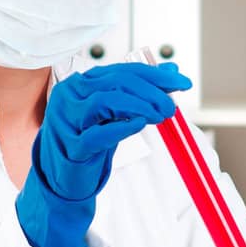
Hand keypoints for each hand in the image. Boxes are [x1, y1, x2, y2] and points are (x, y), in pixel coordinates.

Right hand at [15, 61, 191, 246]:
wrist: (63, 176)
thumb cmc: (89, 140)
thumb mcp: (115, 113)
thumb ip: (139, 92)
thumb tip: (172, 72)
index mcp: (82, 82)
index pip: (123, 70)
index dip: (155, 75)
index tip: (182, 82)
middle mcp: (70, 94)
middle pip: (115, 82)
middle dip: (149, 92)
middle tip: (171, 106)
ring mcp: (66, 119)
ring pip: (103, 101)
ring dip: (137, 106)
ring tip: (159, 116)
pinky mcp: (69, 146)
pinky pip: (95, 134)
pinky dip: (119, 127)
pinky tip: (137, 125)